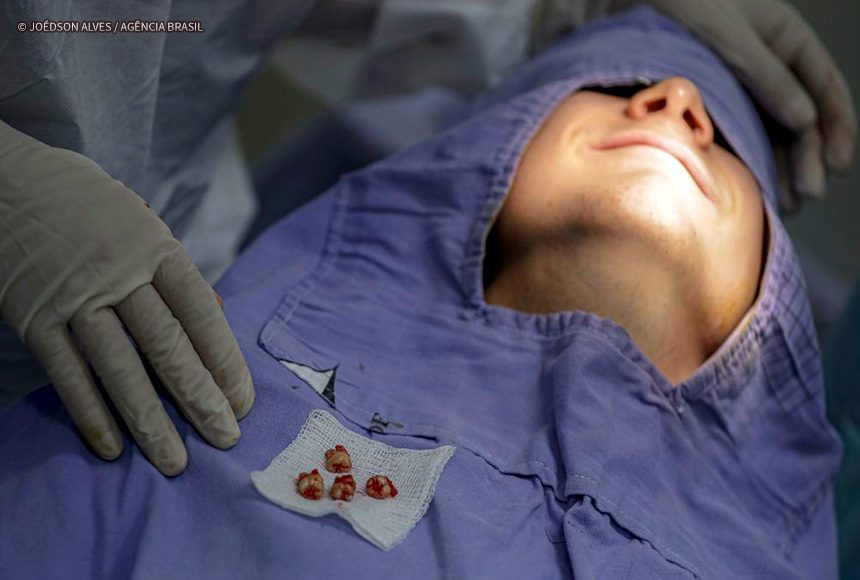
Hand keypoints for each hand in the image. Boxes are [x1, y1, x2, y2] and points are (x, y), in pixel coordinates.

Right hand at [0, 121, 253, 475]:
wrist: (12, 182)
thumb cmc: (93, 210)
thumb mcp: (145, 225)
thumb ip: (178, 275)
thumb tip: (221, 320)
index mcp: (157, 250)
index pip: (201, 313)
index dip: (225, 360)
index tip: (243, 400)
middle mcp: (120, 275)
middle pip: (168, 346)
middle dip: (199, 398)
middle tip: (225, 439)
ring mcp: (75, 299)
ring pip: (119, 368)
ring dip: (149, 420)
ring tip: (175, 461)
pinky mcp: (35, 319)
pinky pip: (67, 375)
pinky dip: (90, 414)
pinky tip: (112, 447)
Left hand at [607, 0, 855, 210]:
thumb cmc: (685, 3)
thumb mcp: (730, 37)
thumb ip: (766, 77)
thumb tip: (806, 122)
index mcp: (785, 38)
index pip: (825, 87)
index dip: (836, 126)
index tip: (837, 163)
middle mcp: (767, 62)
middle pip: (799, 115)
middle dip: (806, 156)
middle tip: (806, 194)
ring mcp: (738, 81)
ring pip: (768, 128)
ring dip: (779, 164)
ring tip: (784, 202)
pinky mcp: (708, 97)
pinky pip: (734, 131)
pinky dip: (744, 158)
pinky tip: (750, 184)